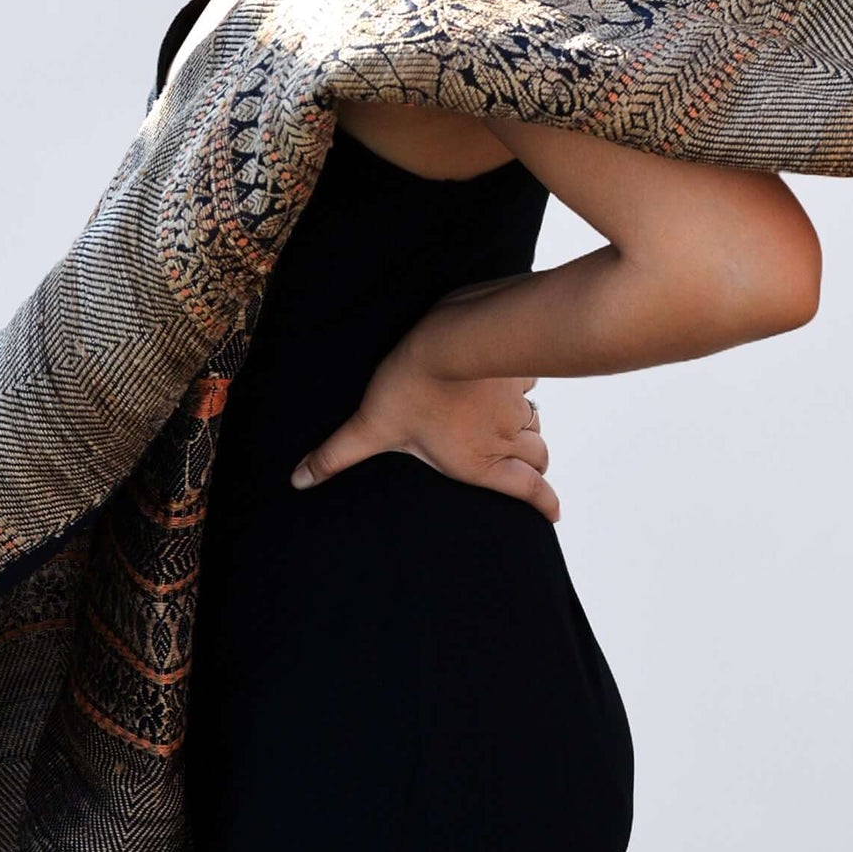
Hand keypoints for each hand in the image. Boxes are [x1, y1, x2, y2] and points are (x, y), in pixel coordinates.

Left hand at [287, 314, 559, 522]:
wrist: (449, 337)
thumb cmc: (410, 388)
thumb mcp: (369, 426)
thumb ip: (336, 456)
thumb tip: (299, 481)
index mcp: (479, 462)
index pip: (526, 490)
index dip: (544, 504)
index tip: (554, 514)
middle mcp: (505, 438)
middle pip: (538, 457)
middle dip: (536, 464)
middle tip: (531, 468)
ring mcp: (516, 404)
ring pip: (537, 422)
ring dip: (530, 427)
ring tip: (515, 426)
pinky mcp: (518, 370)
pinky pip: (530, 383)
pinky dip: (523, 386)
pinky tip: (511, 379)